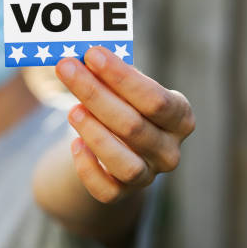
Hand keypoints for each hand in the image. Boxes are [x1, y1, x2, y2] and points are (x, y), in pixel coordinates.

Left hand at [55, 46, 194, 203]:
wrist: (116, 144)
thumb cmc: (122, 103)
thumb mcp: (123, 87)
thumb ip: (110, 73)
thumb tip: (82, 56)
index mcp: (180, 116)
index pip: (156, 99)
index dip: (122, 77)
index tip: (92, 54)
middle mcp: (170, 149)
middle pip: (134, 126)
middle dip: (96, 94)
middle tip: (66, 68)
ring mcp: (149, 174)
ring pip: (126, 163)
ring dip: (96, 134)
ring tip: (72, 110)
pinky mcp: (124, 193)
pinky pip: (107, 190)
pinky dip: (89, 168)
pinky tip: (75, 144)